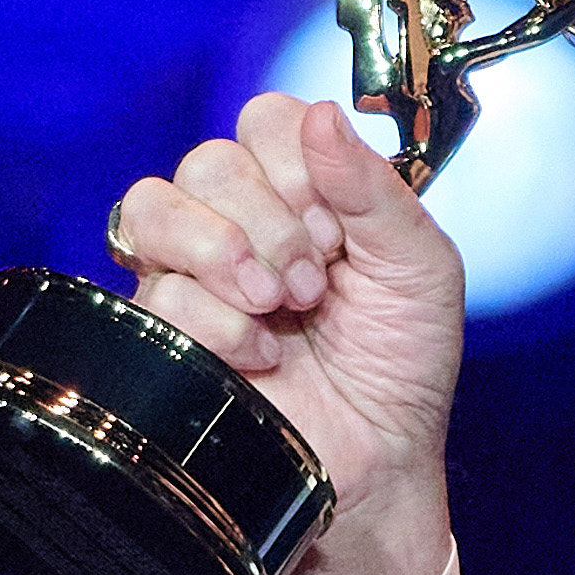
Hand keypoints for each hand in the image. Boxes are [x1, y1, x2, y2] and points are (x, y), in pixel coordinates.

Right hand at [106, 95, 465, 574]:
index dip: (296, 164)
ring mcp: (194, 273)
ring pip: (155, 207)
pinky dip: (217, 320)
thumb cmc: (403, 365)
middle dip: (269, 221)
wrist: (376, 460)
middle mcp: (241, 221)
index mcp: (305, 192)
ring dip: (225, 253)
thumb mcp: (420, 269)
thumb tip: (323, 114)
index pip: (266, 120)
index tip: (338, 230)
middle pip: (209, 161)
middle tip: (313, 283)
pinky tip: (262, 355)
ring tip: (279, 306)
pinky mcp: (163, 329)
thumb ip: (377, 190)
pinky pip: (154, 288)